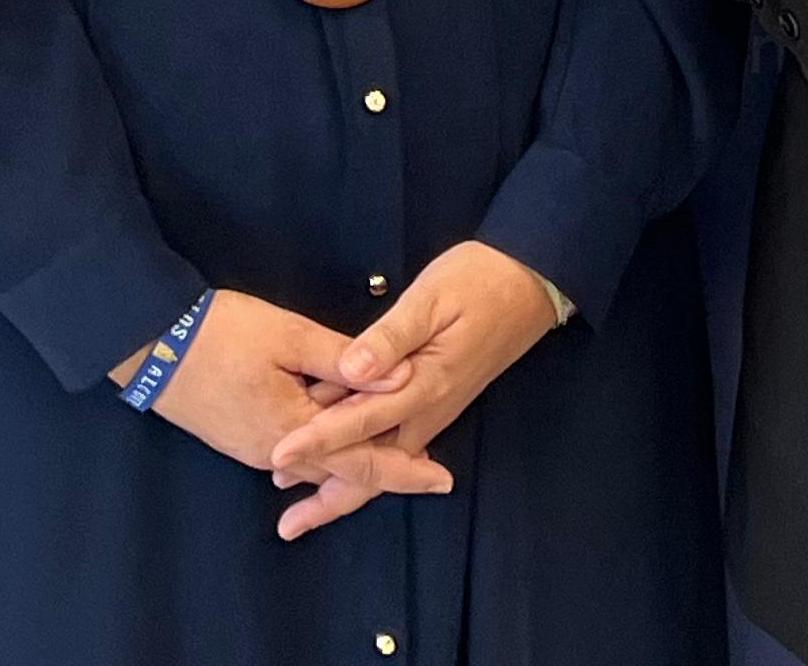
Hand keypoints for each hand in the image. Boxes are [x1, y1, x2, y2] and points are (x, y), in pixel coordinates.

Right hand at [128, 292, 454, 539]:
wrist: (149, 344)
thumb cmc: (221, 334)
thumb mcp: (289, 337)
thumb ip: (346, 360)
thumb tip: (400, 379)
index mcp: (293, 433)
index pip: (362, 462)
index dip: (405, 470)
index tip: (443, 479)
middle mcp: (275, 453)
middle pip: (343, 470)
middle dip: (386, 469)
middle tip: (430, 471)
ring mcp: (253, 448)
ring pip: (319, 463)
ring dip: (356, 459)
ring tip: (394, 451)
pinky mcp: (239, 436)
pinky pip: (295, 453)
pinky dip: (326, 449)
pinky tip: (340, 436)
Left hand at [264, 241, 561, 522]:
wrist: (529, 283)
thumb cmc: (478, 281)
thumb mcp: (431, 298)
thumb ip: (390, 337)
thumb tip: (351, 371)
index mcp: (423, 385)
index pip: (360, 421)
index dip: (317, 440)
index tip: (278, 457)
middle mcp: (428, 410)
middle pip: (373, 465)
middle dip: (328, 496)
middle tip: (286, 526)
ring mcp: (434, 410)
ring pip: (383, 462)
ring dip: (343, 485)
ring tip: (300, 508)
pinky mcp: (435, 402)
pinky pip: (394, 445)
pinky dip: (364, 463)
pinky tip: (341, 466)